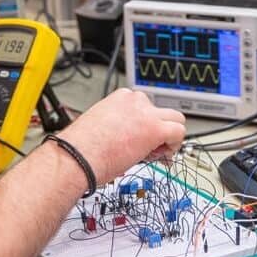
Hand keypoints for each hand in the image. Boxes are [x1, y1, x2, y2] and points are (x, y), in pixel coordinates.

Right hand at [59, 88, 185, 184]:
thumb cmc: (81, 147)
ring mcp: (146, 112)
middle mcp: (134, 100)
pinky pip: (179, 132)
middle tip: (153, 149)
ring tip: (157, 154)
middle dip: (161, 130)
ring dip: (170, 137)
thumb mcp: (101, 127)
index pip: (144, 108)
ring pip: (176, 118)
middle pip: (162, 111)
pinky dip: (175, 146)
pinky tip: (163, 158)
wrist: (78, 155)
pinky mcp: (155, 128)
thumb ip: (118, 127)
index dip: (145, 127)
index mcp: (120, 98)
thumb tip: (126, 140)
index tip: (141, 141)